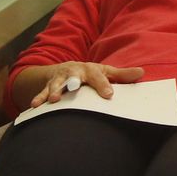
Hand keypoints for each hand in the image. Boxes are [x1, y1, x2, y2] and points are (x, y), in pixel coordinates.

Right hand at [26, 61, 144, 109]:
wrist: (64, 69)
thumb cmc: (90, 74)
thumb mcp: (105, 72)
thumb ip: (122, 75)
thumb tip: (142, 73)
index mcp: (90, 70)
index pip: (98, 77)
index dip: (103, 85)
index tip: (109, 95)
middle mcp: (74, 73)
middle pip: (73, 77)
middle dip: (73, 82)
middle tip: (73, 87)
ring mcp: (59, 80)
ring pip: (56, 84)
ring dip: (53, 91)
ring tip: (53, 100)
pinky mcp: (48, 87)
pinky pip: (42, 93)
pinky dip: (38, 99)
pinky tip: (34, 106)